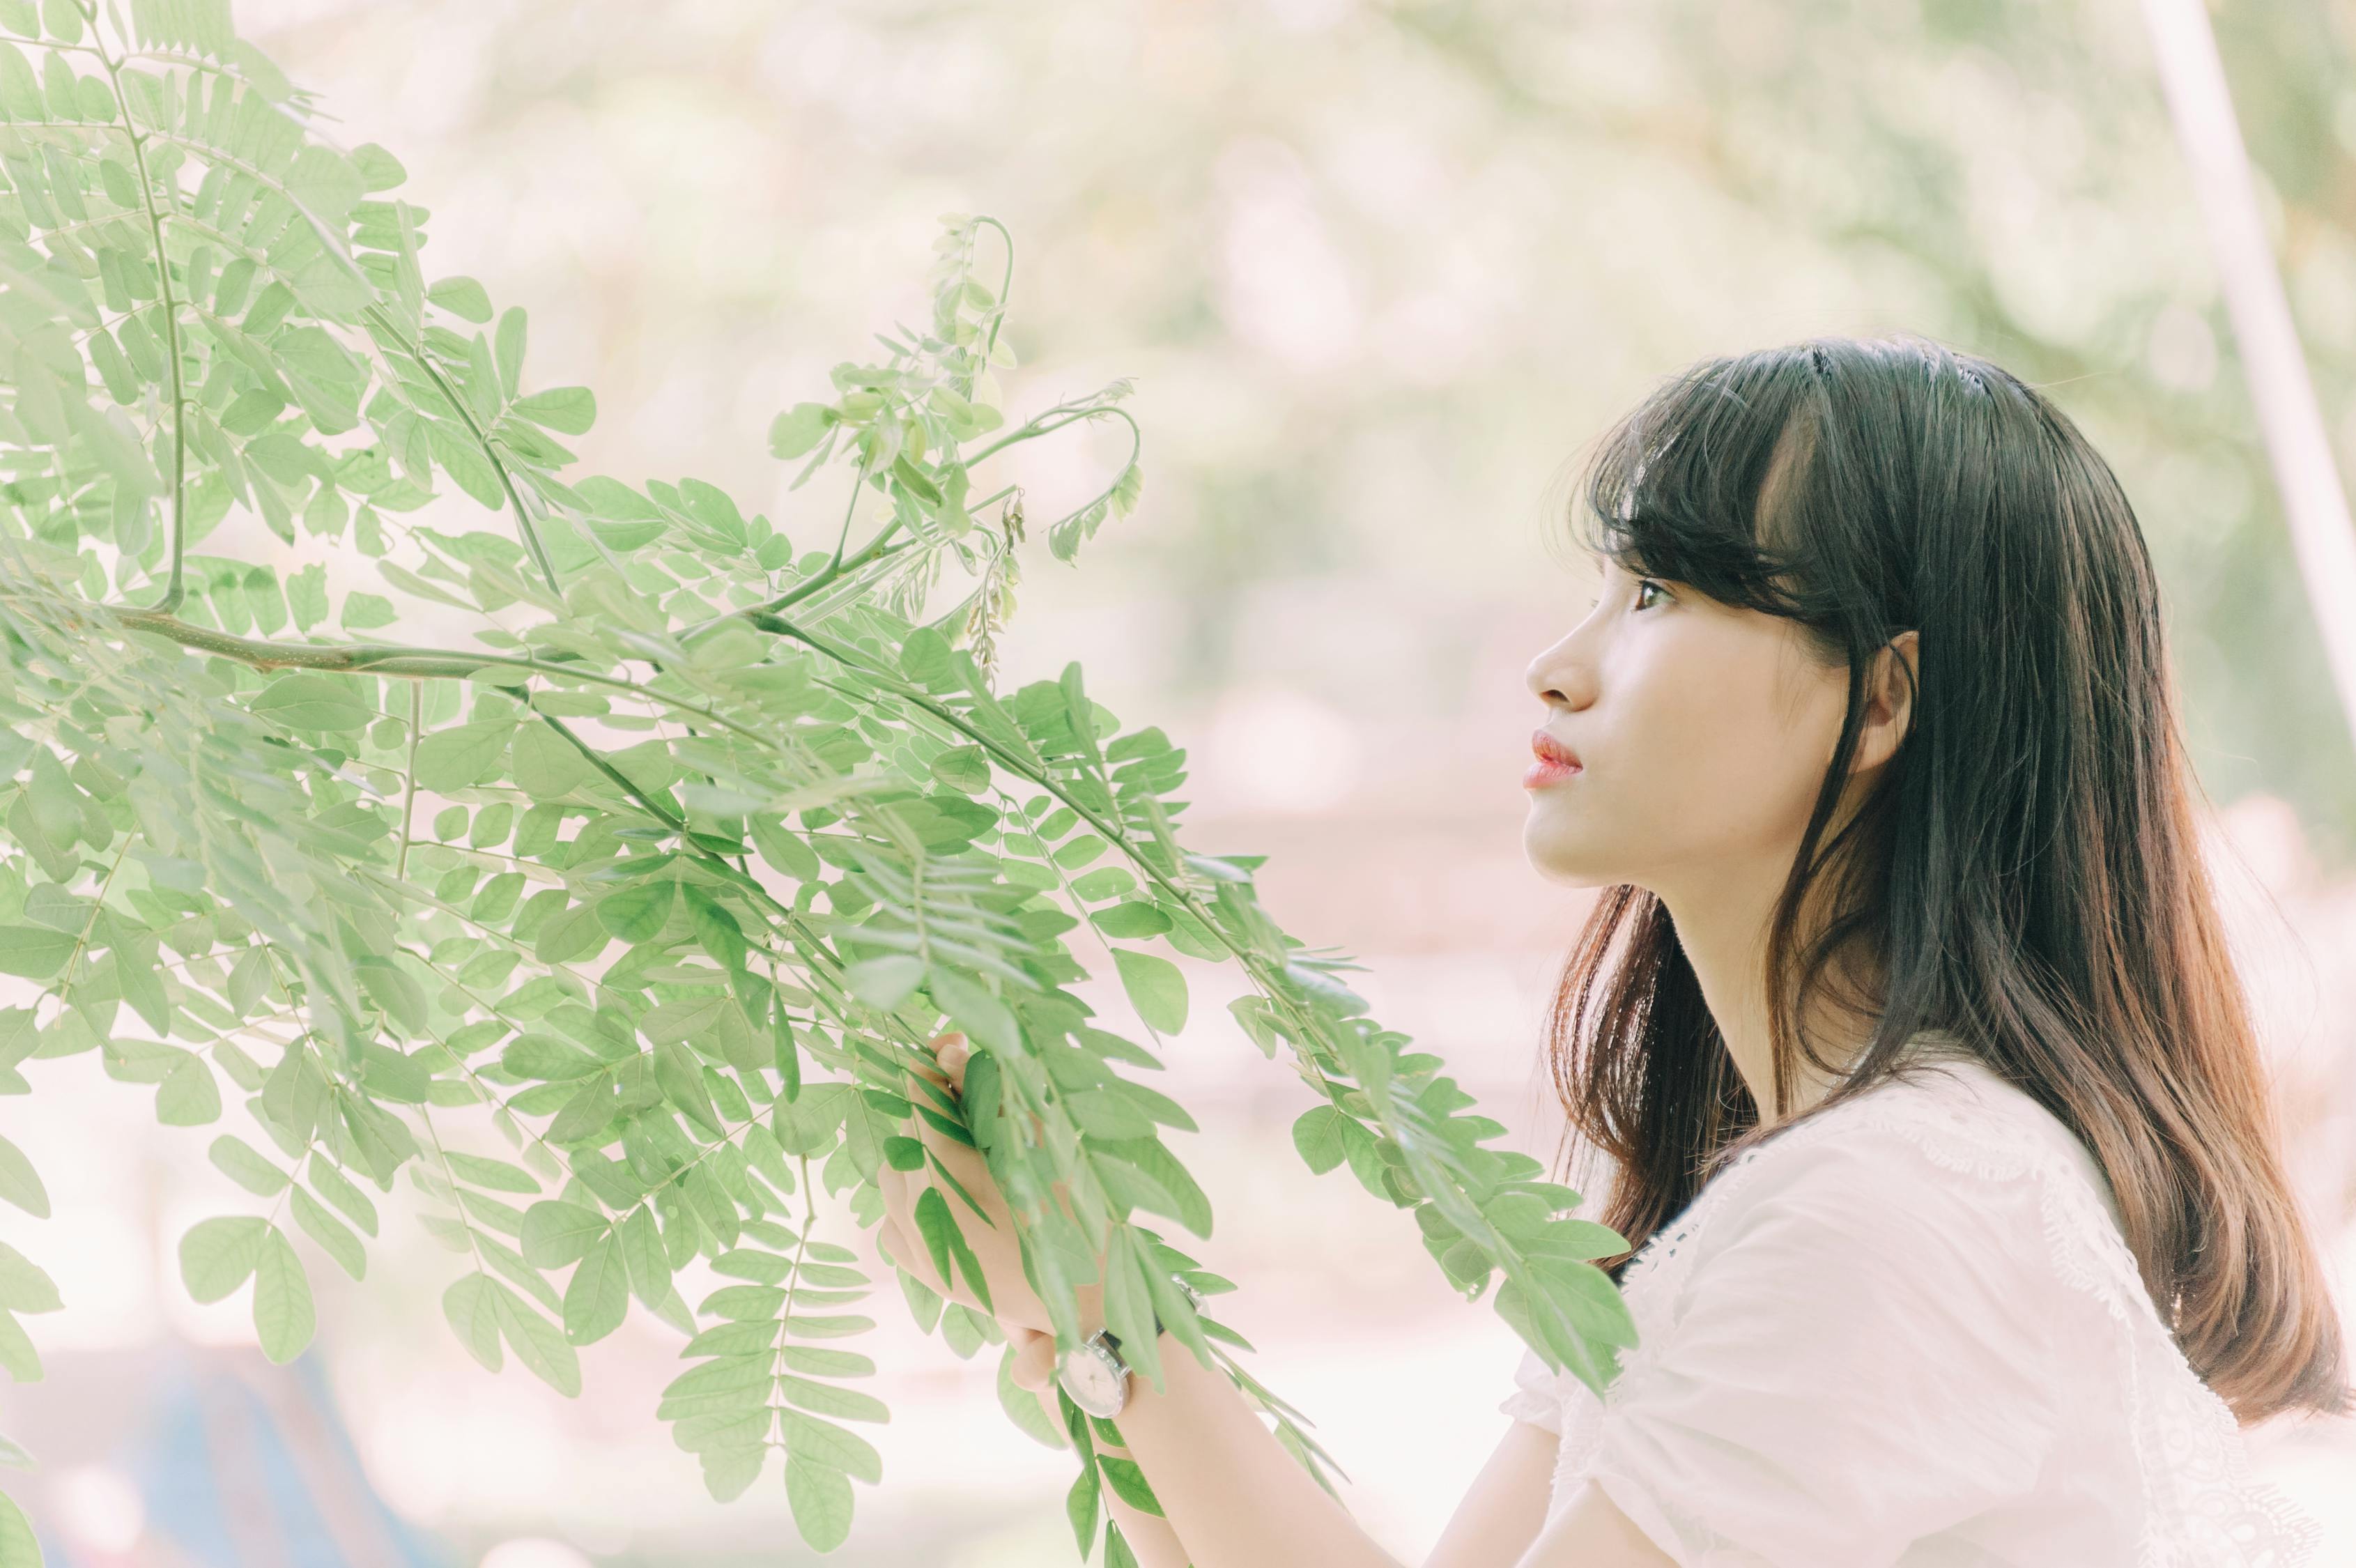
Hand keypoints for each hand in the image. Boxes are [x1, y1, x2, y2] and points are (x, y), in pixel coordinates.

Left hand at [875, 1031, 1095, 1336]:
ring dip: (918, 1156)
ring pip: (891, 1181)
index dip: (930, 1070)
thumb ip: (990, 1099)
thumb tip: (950, 1053)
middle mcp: (924, 1219)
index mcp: (952, 1183)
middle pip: (904, 1140)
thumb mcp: (1039, 1150)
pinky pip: (892, 1222)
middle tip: (964, 1094)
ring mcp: (921, 1251)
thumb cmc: (1077, 1218)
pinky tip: (945, 1194)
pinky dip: (910, 1200)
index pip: (920, 1105)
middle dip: (931, 1112)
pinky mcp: (925, 1274)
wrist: (1092, 1302)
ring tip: (958, 1148)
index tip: (947, 1046)